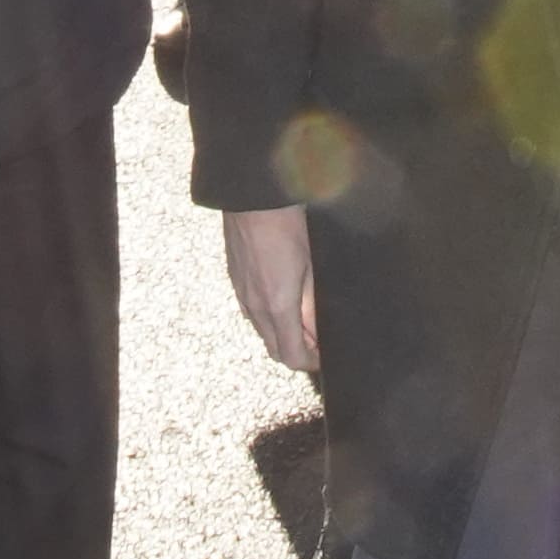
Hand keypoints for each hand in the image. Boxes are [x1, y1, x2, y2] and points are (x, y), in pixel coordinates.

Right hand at [223, 206, 316, 373]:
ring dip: (282, 334)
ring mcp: (241, 292)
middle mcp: (255, 306)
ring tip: (303, 319)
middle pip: (275, 349)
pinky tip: (282, 298)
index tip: (324, 355)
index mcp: (277, 306)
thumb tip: (317, 329)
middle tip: (317, 340)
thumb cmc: (287, 224)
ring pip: (262, 331)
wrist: (252, 195)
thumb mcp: (311, 265)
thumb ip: (313, 303)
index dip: (311, 362)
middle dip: (298, 351)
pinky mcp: (235, 278)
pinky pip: (251, 311)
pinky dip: (268, 317)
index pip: (291, 356)